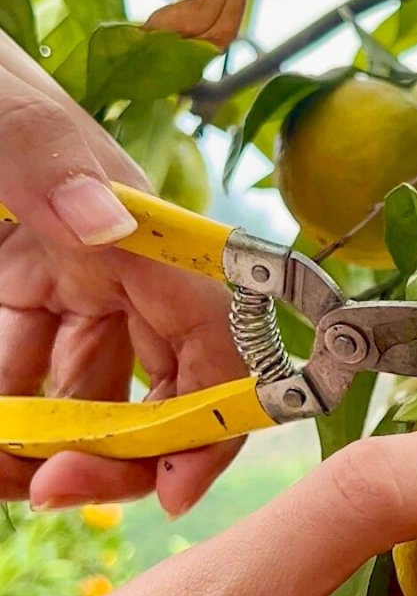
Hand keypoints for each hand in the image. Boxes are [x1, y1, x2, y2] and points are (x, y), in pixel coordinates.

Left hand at [0, 31, 244, 515]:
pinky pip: (17, 393)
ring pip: (80, 407)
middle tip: (54, 488)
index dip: (215, 415)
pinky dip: (4, 436)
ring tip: (0, 474)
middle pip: (154, 391)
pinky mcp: (6, 308)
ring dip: (47, 456)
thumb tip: (105, 220)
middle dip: (121, 454)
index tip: (176, 488)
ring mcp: (56, 294)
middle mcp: (112, 272)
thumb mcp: (3, 107)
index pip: (213, 337)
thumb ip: (48, 157)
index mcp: (139, 229)